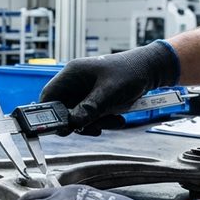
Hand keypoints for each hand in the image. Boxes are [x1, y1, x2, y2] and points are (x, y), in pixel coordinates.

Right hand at [39, 41, 179, 134]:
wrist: (150, 70)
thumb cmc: (129, 73)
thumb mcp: (109, 92)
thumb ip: (90, 108)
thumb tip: (72, 123)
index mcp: (72, 74)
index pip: (49, 95)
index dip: (50, 113)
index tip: (60, 127)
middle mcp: (75, 83)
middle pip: (64, 110)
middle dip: (78, 122)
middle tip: (93, 129)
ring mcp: (84, 92)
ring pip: (78, 116)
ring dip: (93, 123)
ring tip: (115, 121)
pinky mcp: (94, 100)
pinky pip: (90, 116)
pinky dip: (102, 121)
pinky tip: (117, 119)